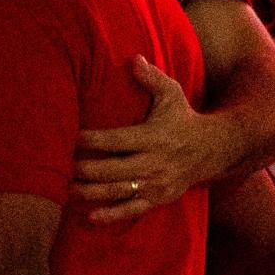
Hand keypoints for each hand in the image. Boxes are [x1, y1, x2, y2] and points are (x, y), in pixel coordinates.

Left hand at [74, 56, 223, 223]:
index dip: (93, 140)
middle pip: (113, 169)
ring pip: (118, 191)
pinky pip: (133, 210)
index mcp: (154, 136)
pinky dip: (112, 215)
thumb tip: (133, 58)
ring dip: (91, 192)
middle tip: (62, 166)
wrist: (212, 150)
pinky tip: (91, 216)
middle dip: (85, 169)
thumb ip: (151, 78)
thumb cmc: (182, 118)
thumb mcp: (172, 94)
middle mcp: (155, 162)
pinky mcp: (159, 198)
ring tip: (67, 189)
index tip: (73, 138)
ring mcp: (157, 183)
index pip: (118, 140)